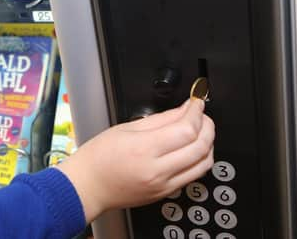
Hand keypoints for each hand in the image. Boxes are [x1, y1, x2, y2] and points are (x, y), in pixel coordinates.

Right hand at [56, 98, 214, 222]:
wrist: (88, 185)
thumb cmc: (99, 157)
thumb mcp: (126, 128)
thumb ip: (160, 119)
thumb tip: (184, 110)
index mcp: (144, 148)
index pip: (186, 129)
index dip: (197, 112)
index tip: (197, 102)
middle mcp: (157, 170)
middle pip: (200, 146)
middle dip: (207, 126)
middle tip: (201, 114)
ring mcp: (163, 185)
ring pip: (203, 164)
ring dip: (208, 144)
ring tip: (200, 131)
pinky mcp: (166, 194)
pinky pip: (193, 176)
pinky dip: (199, 160)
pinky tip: (191, 149)